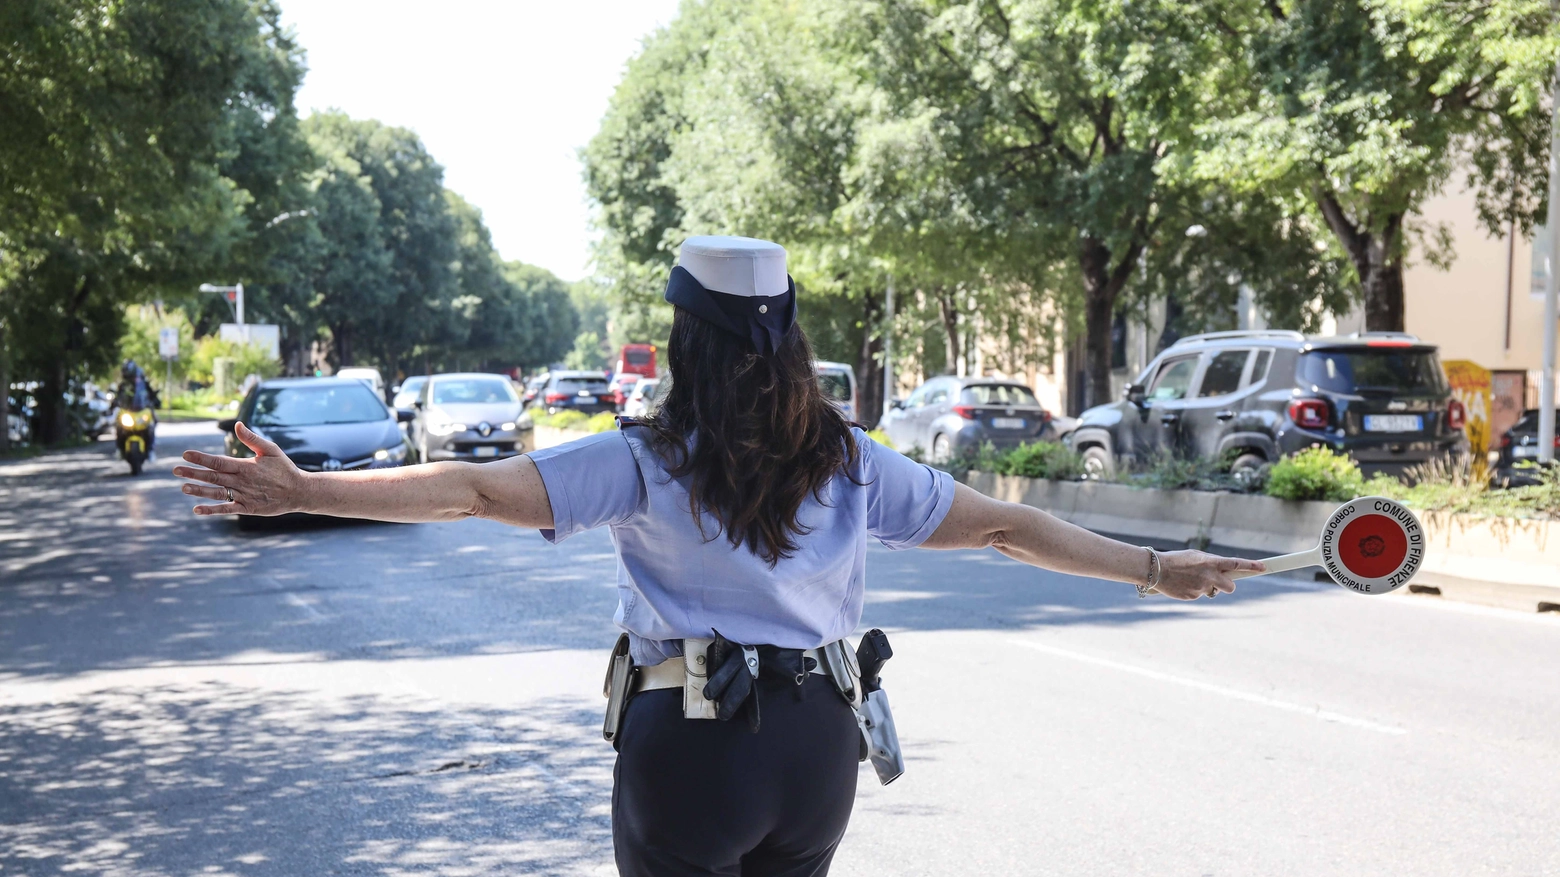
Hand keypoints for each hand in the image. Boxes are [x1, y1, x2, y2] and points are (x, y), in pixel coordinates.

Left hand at [174, 422, 307, 516]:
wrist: (299, 491)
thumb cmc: (284, 468)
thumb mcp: (271, 449)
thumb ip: (252, 438)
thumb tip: (237, 425)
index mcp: (245, 466)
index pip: (218, 461)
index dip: (201, 458)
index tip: (185, 454)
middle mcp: (242, 481)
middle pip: (213, 476)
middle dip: (193, 473)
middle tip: (175, 470)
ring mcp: (244, 496)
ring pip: (217, 493)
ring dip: (199, 490)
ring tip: (183, 487)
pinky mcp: (247, 508)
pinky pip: (226, 509)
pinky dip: (212, 510)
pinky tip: (197, 509)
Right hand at [1153, 550, 1264, 600]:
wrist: (1155, 569)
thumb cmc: (1176, 560)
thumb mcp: (1195, 557)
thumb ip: (1211, 563)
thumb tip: (1224, 572)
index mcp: (1211, 562)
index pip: (1237, 564)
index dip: (1252, 566)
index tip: (1264, 567)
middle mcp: (1209, 576)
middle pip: (1230, 587)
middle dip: (1227, 586)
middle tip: (1218, 582)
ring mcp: (1202, 588)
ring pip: (1212, 592)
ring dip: (1206, 587)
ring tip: (1190, 580)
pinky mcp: (1193, 597)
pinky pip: (1198, 595)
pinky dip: (1193, 591)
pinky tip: (1182, 585)